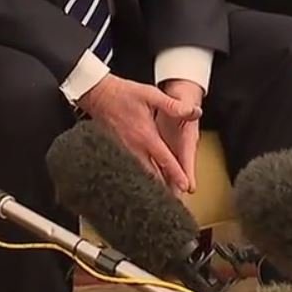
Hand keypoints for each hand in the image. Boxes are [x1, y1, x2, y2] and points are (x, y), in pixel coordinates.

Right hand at [76, 74, 201, 194]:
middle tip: (176, 199)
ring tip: (162, 196)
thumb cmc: (122, 93)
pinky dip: (139, 176)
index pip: (165, 159)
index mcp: (146, 135)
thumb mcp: (151, 95)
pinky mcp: (116, 149)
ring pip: (140, 173)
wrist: (96, 94)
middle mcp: (134, 146)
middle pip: (152, 173)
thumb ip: (173, 105)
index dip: (176, 174)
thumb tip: (194, 112)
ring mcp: (123, 149)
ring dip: (152, 184)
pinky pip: (130, 167)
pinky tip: (142, 181)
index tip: (185, 186)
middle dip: (165, 187)